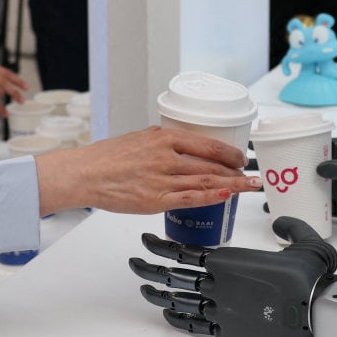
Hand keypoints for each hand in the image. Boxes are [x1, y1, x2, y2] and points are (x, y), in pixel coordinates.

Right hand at [34, 127, 260, 214]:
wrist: (84, 174)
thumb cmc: (109, 157)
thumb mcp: (141, 138)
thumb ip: (166, 144)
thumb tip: (190, 152)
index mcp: (163, 136)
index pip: (207, 143)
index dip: (229, 151)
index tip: (241, 157)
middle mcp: (165, 156)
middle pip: (211, 163)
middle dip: (236, 170)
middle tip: (252, 175)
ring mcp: (161, 178)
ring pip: (205, 181)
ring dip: (232, 185)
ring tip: (249, 187)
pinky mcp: (155, 200)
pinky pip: (190, 198)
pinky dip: (211, 197)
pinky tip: (226, 197)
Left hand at [129, 222, 336, 336]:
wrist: (316, 309)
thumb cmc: (310, 275)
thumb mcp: (303, 239)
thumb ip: (288, 227)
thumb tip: (279, 225)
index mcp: (229, 260)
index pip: (183, 251)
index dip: (161, 246)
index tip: (147, 241)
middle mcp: (219, 284)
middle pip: (173, 276)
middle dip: (149, 268)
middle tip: (135, 263)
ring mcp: (221, 309)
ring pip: (178, 301)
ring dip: (158, 294)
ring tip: (144, 288)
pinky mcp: (228, 331)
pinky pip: (194, 326)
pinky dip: (178, 320)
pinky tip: (168, 314)